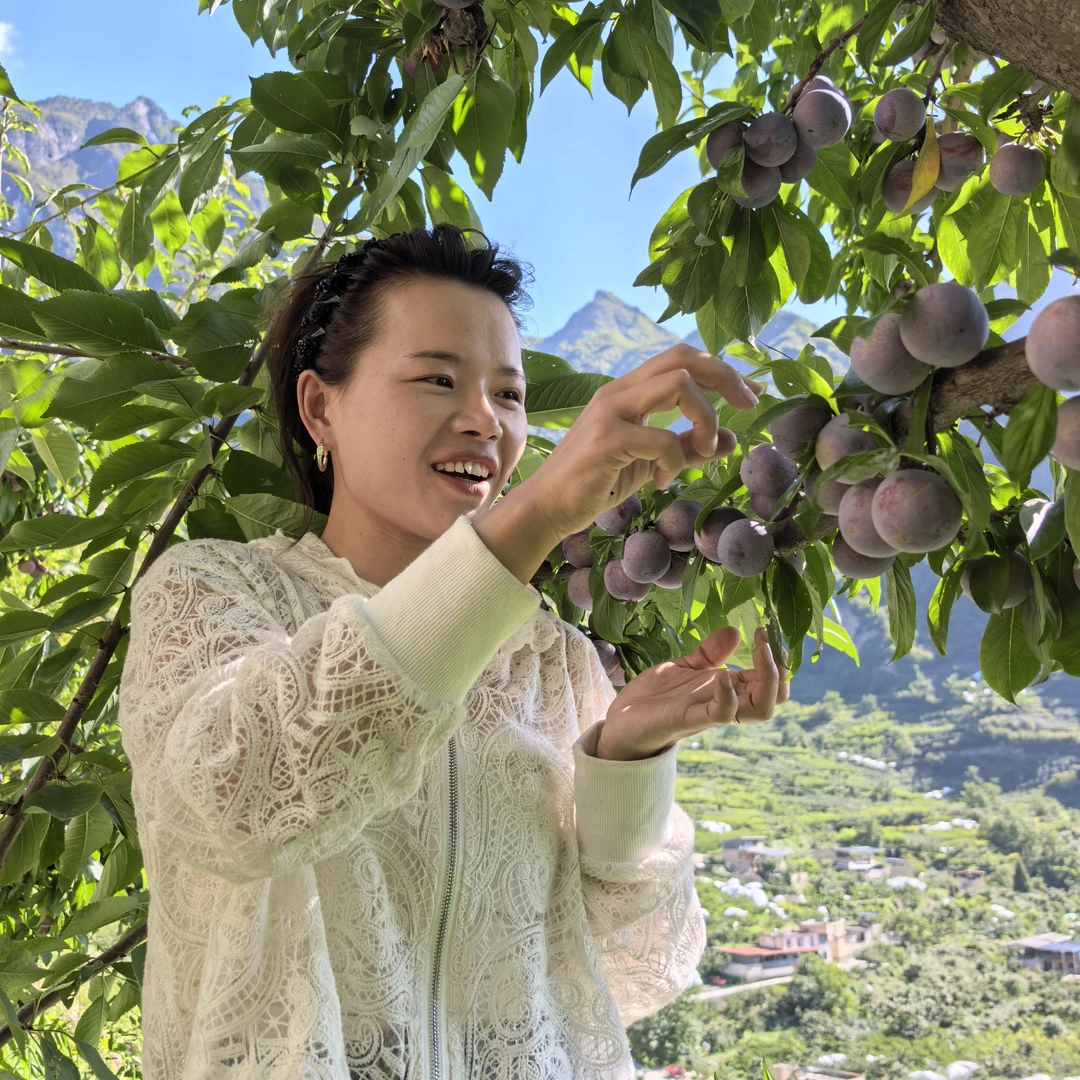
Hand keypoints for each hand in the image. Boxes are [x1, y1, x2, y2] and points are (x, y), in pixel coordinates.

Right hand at [517, 343, 762, 541]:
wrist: (548, 507)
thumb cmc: (596, 483)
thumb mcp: (651, 463)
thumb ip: (687, 450)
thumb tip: (732, 440)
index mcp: (630, 391)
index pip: (682, 359)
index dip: (723, 371)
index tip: (752, 394)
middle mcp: (620, 392)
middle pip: (684, 358)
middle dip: (727, 378)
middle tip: (748, 406)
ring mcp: (611, 412)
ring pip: (679, 384)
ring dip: (706, 419)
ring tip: (705, 451)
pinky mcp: (607, 440)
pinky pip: (662, 438)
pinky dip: (674, 461)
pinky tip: (659, 481)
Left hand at [594, 627, 789, 761]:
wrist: (621, 720)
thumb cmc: (654, 696)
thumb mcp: (684, 667)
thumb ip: (710, 653)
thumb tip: (735, 630)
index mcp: (728, 688)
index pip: (770, 678)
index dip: (776, 656)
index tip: (768, 629)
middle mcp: (726, 701)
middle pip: (775, 697)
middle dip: (780, 668)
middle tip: (766, 640)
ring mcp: (709, 712)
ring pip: (760, 709)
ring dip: (768, 681)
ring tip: (760, 652)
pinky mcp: (688, 719)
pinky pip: (720, 714)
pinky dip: (728, 696)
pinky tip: (723, 676)